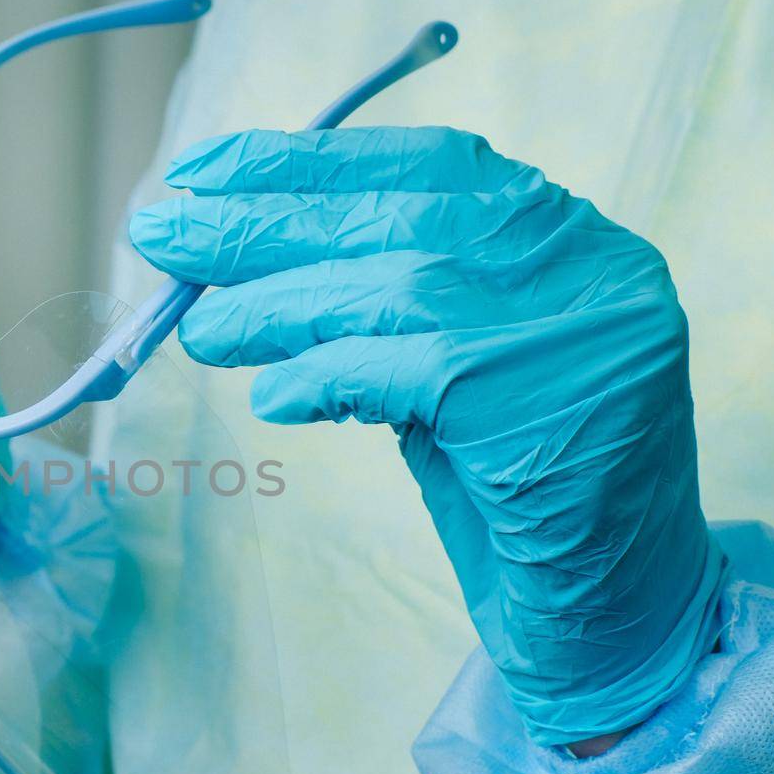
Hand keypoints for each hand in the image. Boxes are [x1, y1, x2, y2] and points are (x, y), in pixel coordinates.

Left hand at [129, 126, 724, 745]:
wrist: (615, 612)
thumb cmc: (516, 488)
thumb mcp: (447, 369)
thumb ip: (376, 305)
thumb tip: (235, 267)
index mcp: (563, 237)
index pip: (425, 163)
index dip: (305, 160)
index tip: (203, 168)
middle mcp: (585, 265)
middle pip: (399, 216)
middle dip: (264, 222)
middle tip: (158, 237)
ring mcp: (576, 332)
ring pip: (395, 285)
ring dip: (276, 305)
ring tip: (198, 332)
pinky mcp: (546, 407)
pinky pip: (405, 369)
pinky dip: (324, 376)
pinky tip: (273, 397)